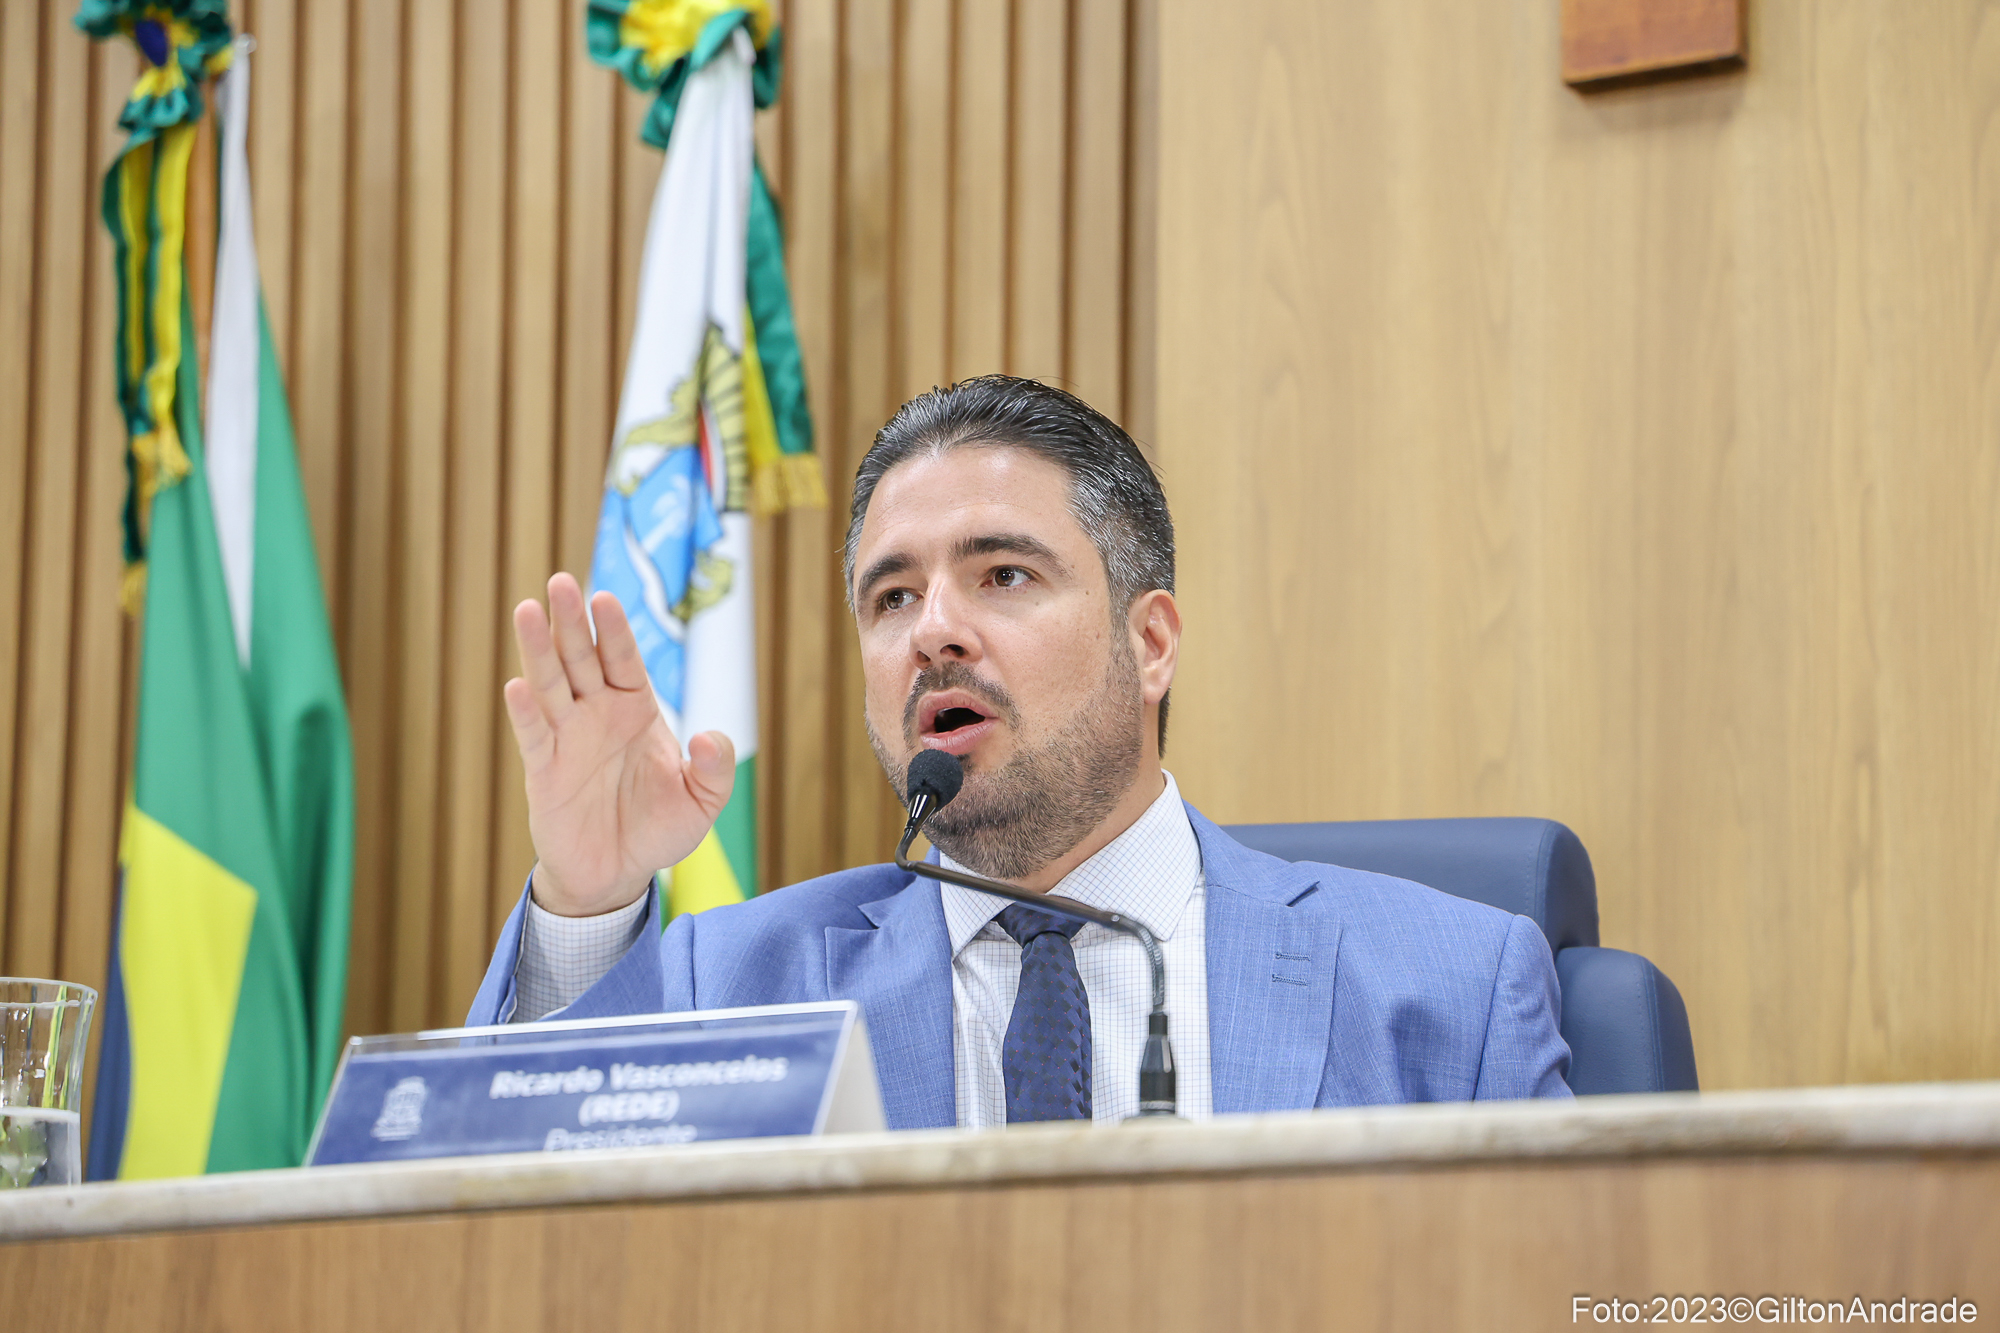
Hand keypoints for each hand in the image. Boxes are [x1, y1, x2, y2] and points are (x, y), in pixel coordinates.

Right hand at [503, 573, 734, 916]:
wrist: (617, 874)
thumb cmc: (657, 830)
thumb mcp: (701, 803)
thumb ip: (714, 769)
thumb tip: (713, 738)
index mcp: (636, 709)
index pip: (625, 659)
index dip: (616, 630)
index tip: (607, 598)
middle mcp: (598, 714)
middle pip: (582, 658)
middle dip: (572, 621)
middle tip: (560, 582)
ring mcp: (567, 738)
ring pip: (550, 684)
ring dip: (538, 649)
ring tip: (526, 610)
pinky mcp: (543, 770)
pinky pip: (533, 734)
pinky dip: (525, 711)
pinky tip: (517, 685)